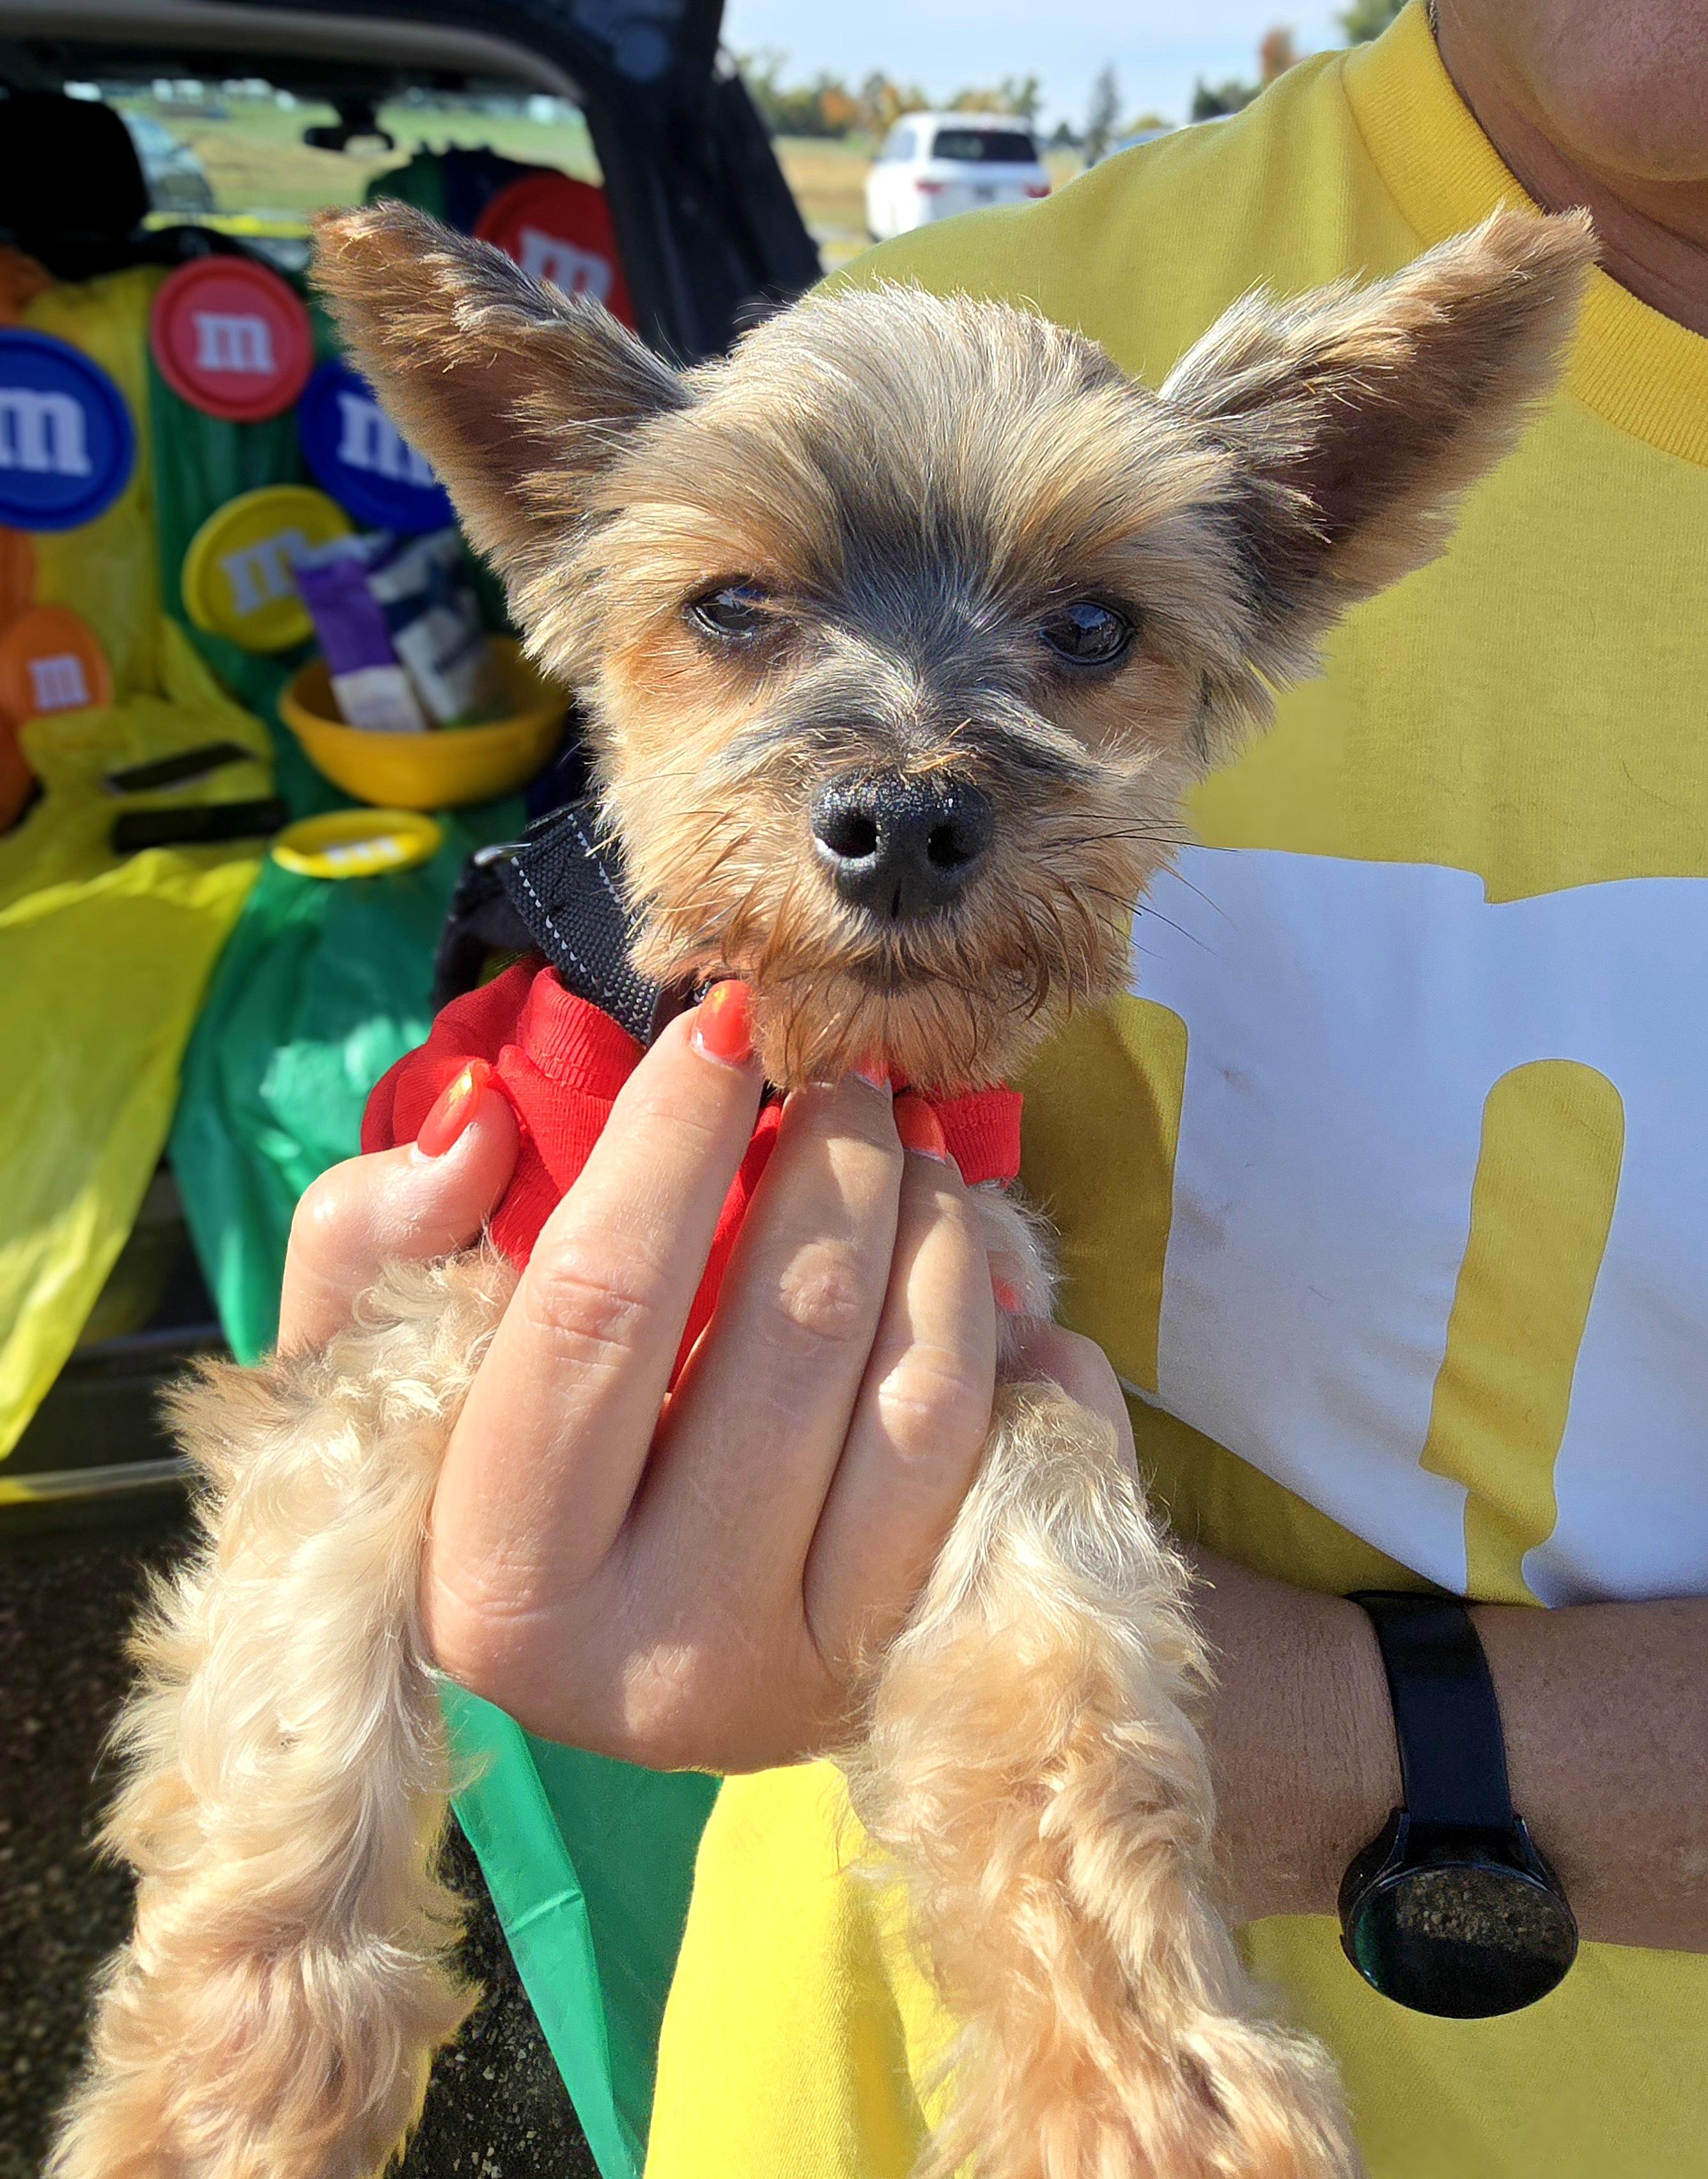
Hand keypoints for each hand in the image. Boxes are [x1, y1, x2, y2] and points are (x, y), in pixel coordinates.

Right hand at [279, 985, 996, 1773]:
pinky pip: (1024, 1460)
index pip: (602, 1305)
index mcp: (500, 1584)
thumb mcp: (371, 1365)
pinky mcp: (929, 1668)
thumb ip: (376, 1235)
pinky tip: (970, 1275)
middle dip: (837, 1158)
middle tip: (845, 1073)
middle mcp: (664, 1661)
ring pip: (928, 1395)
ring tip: (911, 1151)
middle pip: (794, 1334)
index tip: (722, 1020)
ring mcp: (817, 1683)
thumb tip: (481, 1114)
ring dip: (939, 1229)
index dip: (670, 1140)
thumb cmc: (471, 1473)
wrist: (604, 1648)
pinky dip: (1025, 1342)